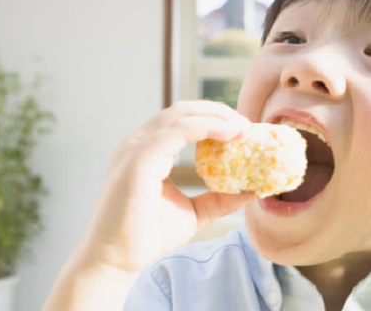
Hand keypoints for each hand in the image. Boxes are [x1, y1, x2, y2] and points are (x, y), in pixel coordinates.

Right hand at [80, 100, 255, 273]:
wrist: (116, 260)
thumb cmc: (148, 235)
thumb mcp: (195, 212)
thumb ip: (220, 198)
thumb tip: (253, 190)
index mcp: (148, 149)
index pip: (184, 119)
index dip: (215, 118)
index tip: (243, 129)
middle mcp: (139, 142)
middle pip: (184, 110)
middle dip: (219, 112)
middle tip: (247, 125)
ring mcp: (136, 148)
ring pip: (181, 115)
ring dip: (216, 117)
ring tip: (242, 128)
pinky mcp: (138, 159)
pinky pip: (176, 132)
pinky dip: (206, 127)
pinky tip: (228, 135)